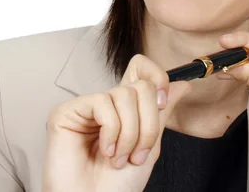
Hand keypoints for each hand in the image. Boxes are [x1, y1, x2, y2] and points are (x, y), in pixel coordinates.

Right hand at [42, 54, 192, 191]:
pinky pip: (102, 103)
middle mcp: (106, 104)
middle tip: (137, 153)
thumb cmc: (118, 187)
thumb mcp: (150, 146)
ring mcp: (86, 106)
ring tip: (119, 158)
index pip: (141, 69)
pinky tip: (104, 151)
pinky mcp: (66, 111)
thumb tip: (182, 84)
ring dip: (129, 134)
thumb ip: (162, 113)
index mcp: (126, 109)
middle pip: (140, 86)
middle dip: (148, 124)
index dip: (157, 77)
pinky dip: (111, 131)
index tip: (163, 102)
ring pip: (125, 95)